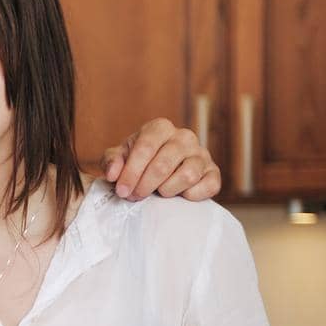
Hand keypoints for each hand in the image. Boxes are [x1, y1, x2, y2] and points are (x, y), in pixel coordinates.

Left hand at [101, 116, 220, 200]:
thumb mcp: (119, 158)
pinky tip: (178, 196)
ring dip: (167, 190)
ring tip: (157, 193)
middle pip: (163, 164)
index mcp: (160, 128)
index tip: (122, 191)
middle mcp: (184, 137)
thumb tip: (113, 174)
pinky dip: (191, 195)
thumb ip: (111, 161)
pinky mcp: (213, 172)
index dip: (131, 172)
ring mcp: (201, 154)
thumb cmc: (138, 162)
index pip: (145, 147)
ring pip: (187, 175)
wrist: (159, 172)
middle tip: (135, 196)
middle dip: (145, 185)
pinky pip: (208, 186)